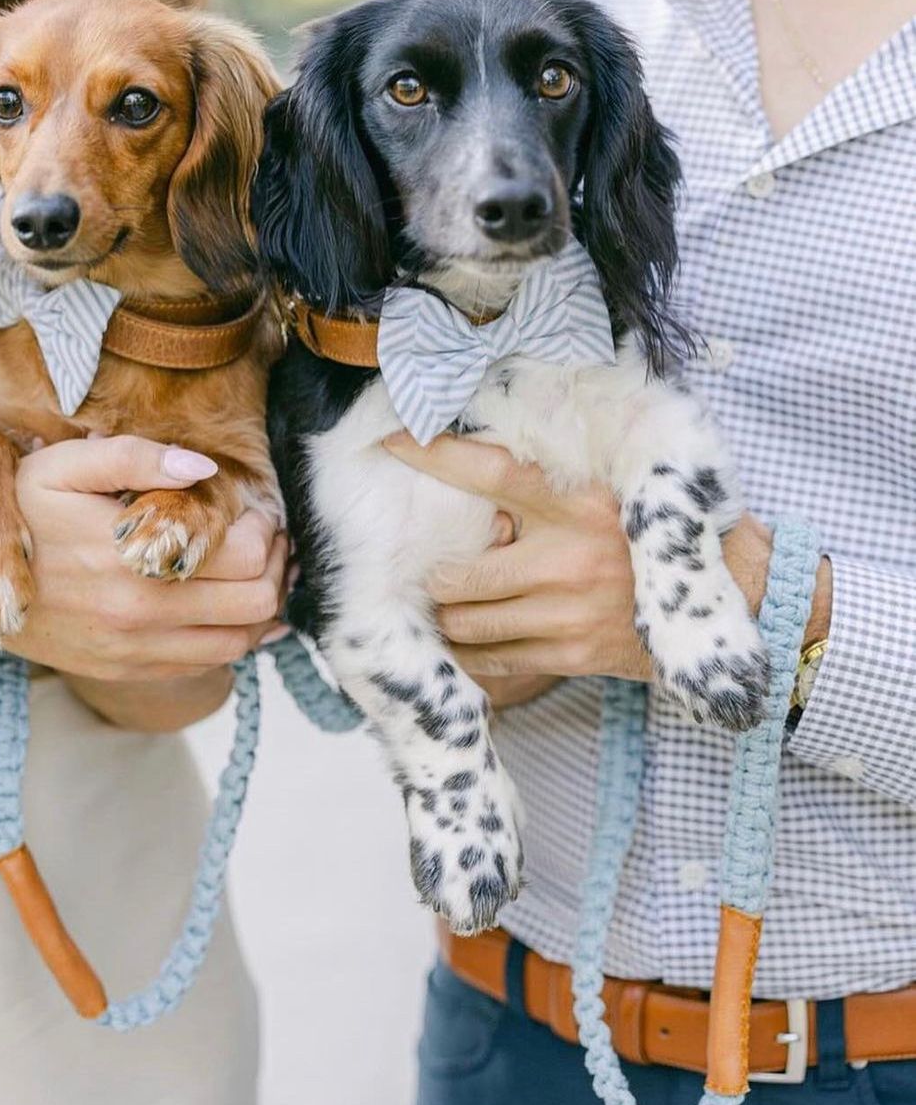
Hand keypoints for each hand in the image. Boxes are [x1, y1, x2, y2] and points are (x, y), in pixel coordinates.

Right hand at [13, 435, 285, 684]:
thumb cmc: (23, 513)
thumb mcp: (65, 466)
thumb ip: (136, 458)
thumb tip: (204, 468)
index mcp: (134, 558)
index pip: (245, 555)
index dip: (265, 529)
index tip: (254, 510)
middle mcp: (141, 614)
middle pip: (256, 603)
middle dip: (275, 567)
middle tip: (267, 540)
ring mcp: (136, 650)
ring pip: (239, 641)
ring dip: (260, 606)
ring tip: (254, 572)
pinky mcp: (128, 670)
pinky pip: (205, 664)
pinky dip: (230, 636)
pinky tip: (227, 606)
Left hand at [384, 433, 650, 685]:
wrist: (711, 601)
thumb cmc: (636, 540)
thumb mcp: (598, 495)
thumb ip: (542, 485)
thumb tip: (467, 468)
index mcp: (577, 504)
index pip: (492, 472)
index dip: (437, 456)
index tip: (392, 444)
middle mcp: (569, 557)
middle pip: (458, 574)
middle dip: (438, 576)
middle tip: (434, 570)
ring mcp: (568, 613)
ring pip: (466, 623)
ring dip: (449, 616)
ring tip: (452, 605)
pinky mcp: (571, 656)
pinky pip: (493, 660)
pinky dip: (472, 651)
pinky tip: (472, 639)